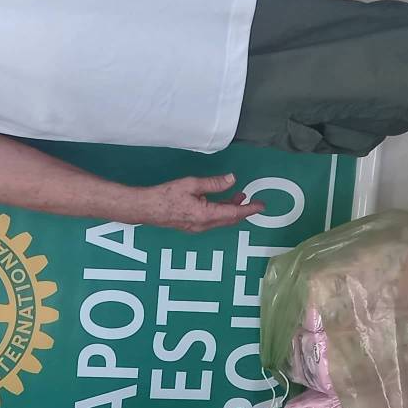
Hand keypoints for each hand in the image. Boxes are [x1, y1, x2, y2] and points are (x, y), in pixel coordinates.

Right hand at [139, 174, 263, 233]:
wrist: (146, 208)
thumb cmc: (166, 195)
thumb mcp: (191, 184)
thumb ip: (214, 183)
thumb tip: (232, 179)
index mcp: (206, 215)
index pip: (234, 212)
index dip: (249, 209)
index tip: (261, 205)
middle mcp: (204, 225)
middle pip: (230, 219)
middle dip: (242, 209)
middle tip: (249, 198)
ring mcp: (197, 228)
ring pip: (221, 220)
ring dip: (231, 210)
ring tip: (237, 196)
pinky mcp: (191, 226)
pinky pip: (212, 221)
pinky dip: (221, 212)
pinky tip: (218, 203)